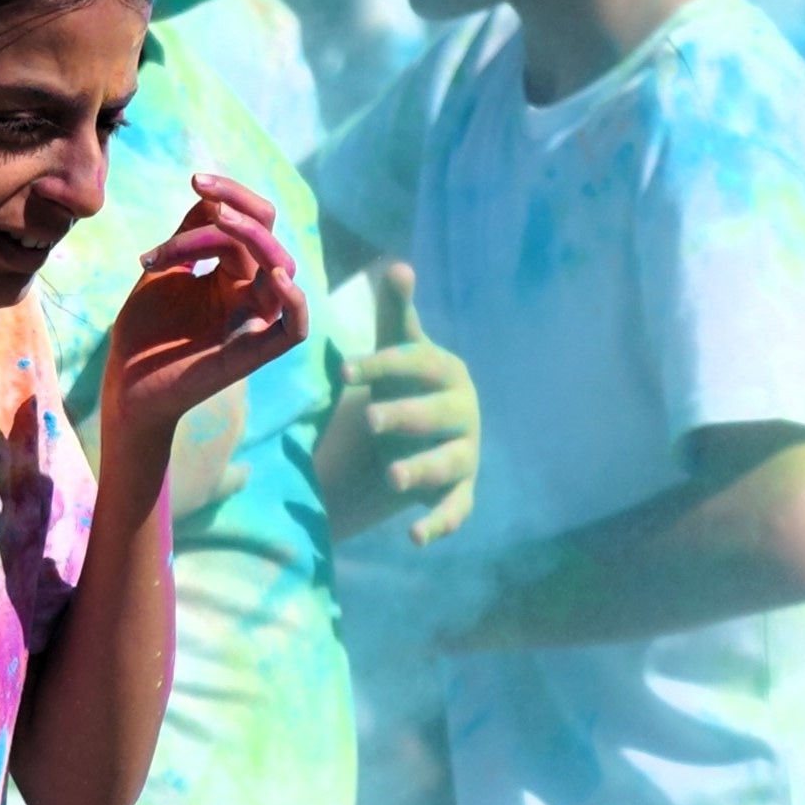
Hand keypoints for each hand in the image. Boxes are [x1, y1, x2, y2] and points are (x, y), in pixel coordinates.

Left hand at [96, 173, 309, 474]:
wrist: (125, 386)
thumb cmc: (142, 335)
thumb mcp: (162, 273)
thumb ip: (190, 235)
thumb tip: (212, 198)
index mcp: (232, 272)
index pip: (250, 221)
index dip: (229, 194)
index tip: (195, 179)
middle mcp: (250, 291)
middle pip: (265, 234)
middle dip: (235, 207)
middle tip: (200, 194)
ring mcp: (256, 319)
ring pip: (281, 267)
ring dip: (253, 237)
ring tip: (218, 222)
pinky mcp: (257, 351)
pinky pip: (296, 325)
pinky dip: (293, 300)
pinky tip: (271, 276)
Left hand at [324, 256, 480, 546]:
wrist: (416, 442)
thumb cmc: (402, 389)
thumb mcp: (395, 355)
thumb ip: (397, 316)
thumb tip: (396, 266)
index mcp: (444, 372)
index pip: (413, 364)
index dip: (380, 365)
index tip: (342, 371)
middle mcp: (460, 412)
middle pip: (433, 413)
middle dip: (405, 415)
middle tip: (370, 419)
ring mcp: (462, 453)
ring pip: (445, 462)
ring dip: (420, 468)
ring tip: (391, 475)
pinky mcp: (458, 493)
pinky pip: (454, 511)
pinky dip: (438, 525)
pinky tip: (413, 538)